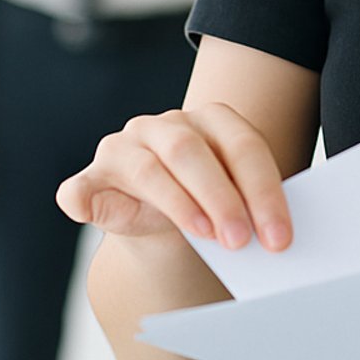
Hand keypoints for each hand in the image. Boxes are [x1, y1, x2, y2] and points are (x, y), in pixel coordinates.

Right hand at [56, 104, 291, 250]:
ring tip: (206, 237)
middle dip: (222, 198)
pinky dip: (80, 199)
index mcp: (211, 119)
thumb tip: (278, 238)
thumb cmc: (210, 206)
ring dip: (179, 204)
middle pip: (193, 151)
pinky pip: (81, 188)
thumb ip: (252, 210)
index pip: (243, 146)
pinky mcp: (92, 178)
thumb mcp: (236, 203)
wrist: (164, 221)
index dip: (264, 191)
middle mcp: (165, 126)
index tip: (279, 236)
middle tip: (243, 240)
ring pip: (148, 168)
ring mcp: (124, 147)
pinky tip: (85, 212)